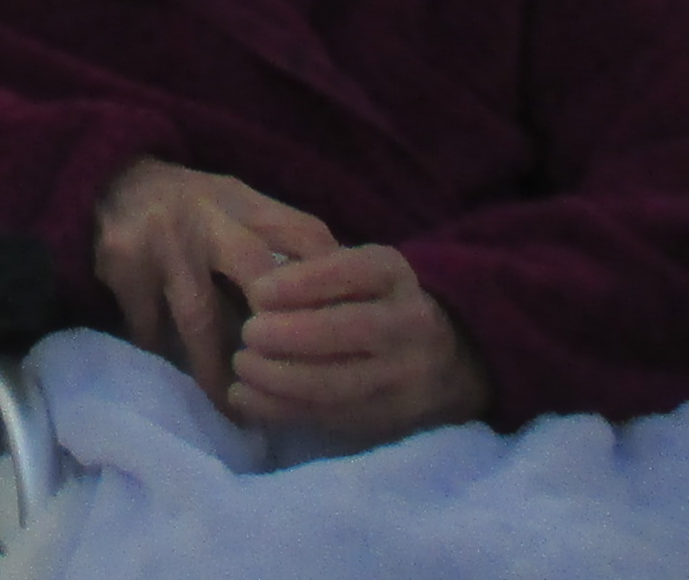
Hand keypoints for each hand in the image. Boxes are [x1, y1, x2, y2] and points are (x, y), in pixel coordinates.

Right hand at [90, 158, 337, 406]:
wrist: (108, 181)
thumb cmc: (187, 207)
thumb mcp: (235, 207)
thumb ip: (273, 243)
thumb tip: (327, 305)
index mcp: (245, 201)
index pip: (304, 235)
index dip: (329, 284)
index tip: (340, 334)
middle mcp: (209, 215)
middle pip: (258, 276)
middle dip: (276, 333)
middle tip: (290, 381)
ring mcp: (164, 240)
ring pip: (201, 319)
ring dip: (218, 371)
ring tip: (234, 410)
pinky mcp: (123, 264)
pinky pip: (149, 328)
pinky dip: (165, 357)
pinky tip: (178, 383)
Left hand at [228, 240, 493, 444]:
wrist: (447, 359)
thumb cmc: (376, 301)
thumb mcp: (359, 269)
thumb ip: (315, 269)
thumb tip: (255, 287)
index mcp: (393, 274)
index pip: (350, 272)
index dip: (301, 283)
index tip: (257, 292)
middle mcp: (408, 324)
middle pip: (348, 331)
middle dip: (288, 335)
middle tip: (247, 334)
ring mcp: (403, 378)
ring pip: (337, 384)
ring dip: (278, 380)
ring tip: (240, 368)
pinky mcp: (388, 420)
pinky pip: (329, 418)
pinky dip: (281, 410)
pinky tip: (245, 399)